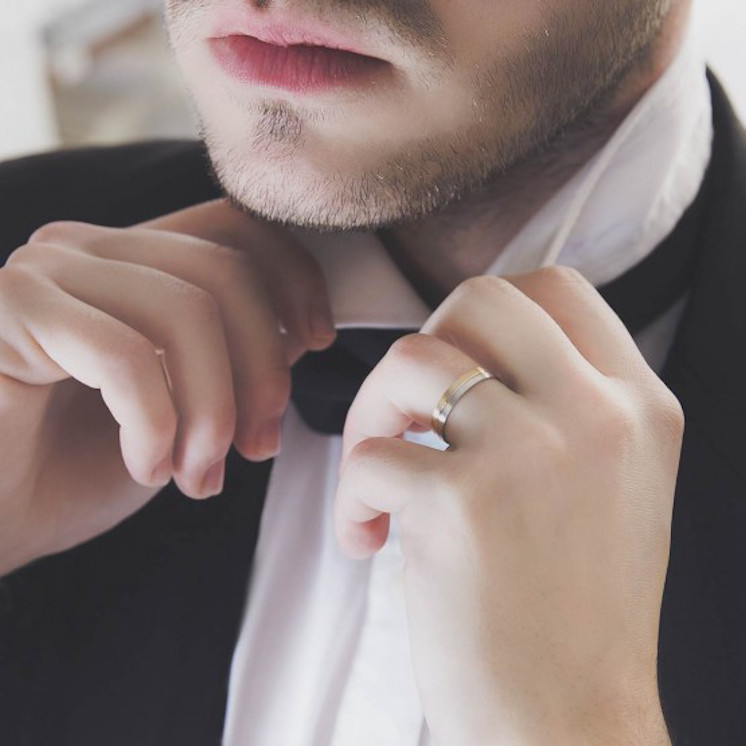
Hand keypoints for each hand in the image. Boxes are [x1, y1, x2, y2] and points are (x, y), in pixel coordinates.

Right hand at [0, 199, 335, 574]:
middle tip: (258, 447)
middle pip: (224, 272)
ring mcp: (45, 273)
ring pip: (187, 312)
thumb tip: (299, 331)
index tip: (318, 339)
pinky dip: (155, 425)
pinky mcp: (11, 311)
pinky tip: (145, 468)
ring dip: (212, 410)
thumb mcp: (182, 411)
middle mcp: (88, 250)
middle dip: (262, 369)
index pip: (233, 228)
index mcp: (132, 262)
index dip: (293, 277)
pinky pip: (126, 356)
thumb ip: (233, 360)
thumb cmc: (78, 468)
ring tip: (199, 473)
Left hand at [334, 268, 679, 744]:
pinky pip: (370, 454)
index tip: (462, 362)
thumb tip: (473, 347)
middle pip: (480, 299)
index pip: (558, 290)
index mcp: (637, 406)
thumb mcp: (610, 485)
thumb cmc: (574, 609)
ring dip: (372, 411)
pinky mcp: (461, 504)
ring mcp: (529, 454)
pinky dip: (353, 493)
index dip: (490, 314)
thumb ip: (564, 405)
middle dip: (427, 343)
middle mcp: (594, 416)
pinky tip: (370, 536)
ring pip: (411, 359)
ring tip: (378, 471)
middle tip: (413, 411)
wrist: (568, 721)